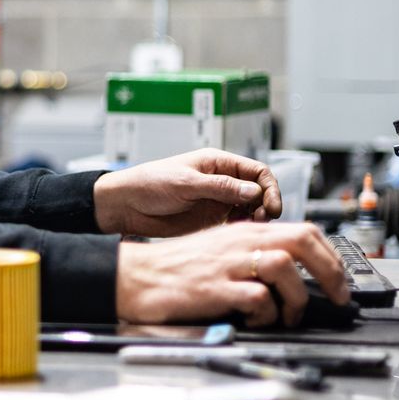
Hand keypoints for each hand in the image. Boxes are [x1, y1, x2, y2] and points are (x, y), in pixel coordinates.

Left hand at [93, 149, 281, 236]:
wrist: (126, 205)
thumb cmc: (149, 184)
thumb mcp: (186, 183)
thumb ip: (220, 187)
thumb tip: (255, 191)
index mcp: (218, 163)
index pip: (257, 171)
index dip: (269, 188)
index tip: (272, 207)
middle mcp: (222, 181)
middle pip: (259, 192)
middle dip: (266, 205)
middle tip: (262, 221)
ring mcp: (218, 201)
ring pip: (251, 210)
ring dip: (256, 219)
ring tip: (250, 229)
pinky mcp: (211, 220)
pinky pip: (236, 224)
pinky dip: (243, 229)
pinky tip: (238, 235)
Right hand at [114, 223, 349, 327]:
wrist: (136, 276)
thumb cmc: (176, 268)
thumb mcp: (221, 250)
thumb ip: (254, 254)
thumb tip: (293, 273)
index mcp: (245, 232)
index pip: (304, 231)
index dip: (331, 256)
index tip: (339, 279)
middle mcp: (241, 243)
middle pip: (303, 241)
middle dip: (331, 273)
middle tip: (338, 298)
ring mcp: (228, 264)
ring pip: (285, 268)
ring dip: (296, 299)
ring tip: (287, 317)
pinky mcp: (215, 288)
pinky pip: (259, 298)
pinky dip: (267, 315)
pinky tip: (257, 322)